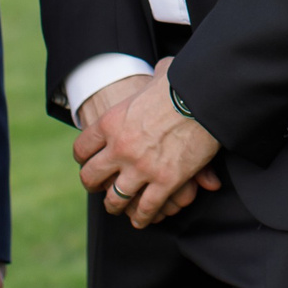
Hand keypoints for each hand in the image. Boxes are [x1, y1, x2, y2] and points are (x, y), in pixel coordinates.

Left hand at [75, 59, 220, 228]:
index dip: (84, 157)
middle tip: (98, 188)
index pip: (82, 148)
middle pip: (91, 176)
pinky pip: (146, 207)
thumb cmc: (184, 82)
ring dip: (115, 205)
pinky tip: (142, 219)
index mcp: (111, 122)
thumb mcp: (160, 75)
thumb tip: (164, 68)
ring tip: (118, 208)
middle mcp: (119, 147)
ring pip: (116, 198)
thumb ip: (155, 76)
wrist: (204, 97)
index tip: (89, 161)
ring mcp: (140, 167)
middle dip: (93, 185)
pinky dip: (143, 217)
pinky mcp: (165, 181)